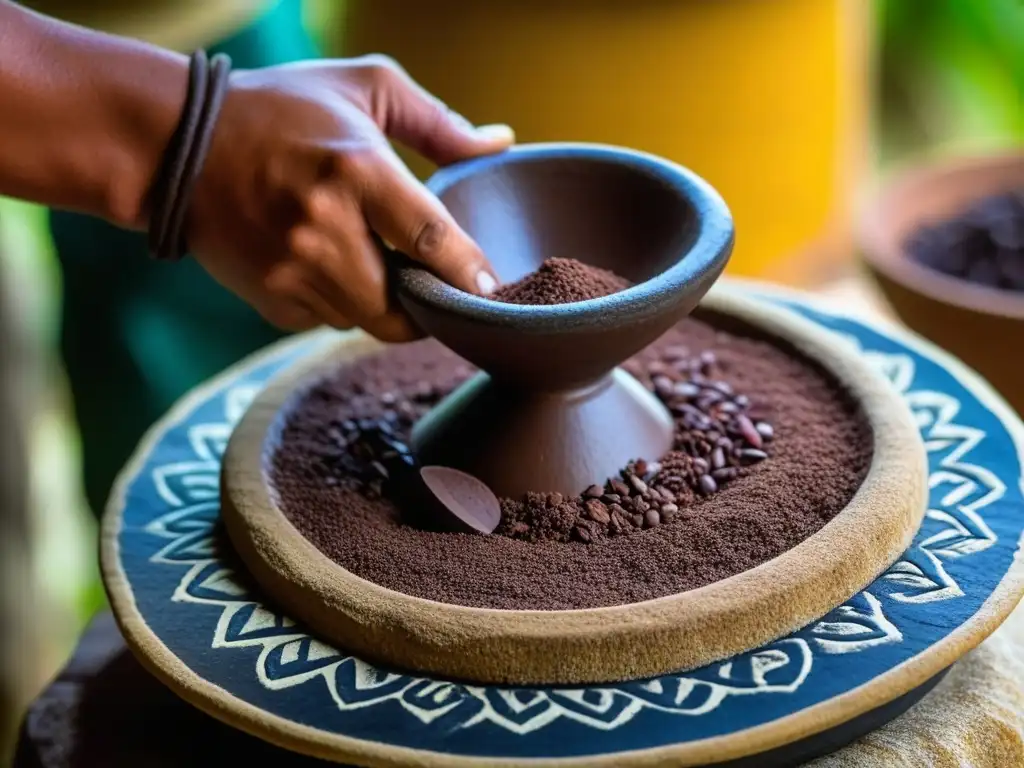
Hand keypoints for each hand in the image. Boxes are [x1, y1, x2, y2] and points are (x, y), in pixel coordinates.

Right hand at [186, 55, 512, 341]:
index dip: (470, 273)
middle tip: (436, 285)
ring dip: (384, 303)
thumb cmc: (280, 109)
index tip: (491, 288)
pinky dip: (342, 303)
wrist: (177, 145)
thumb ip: (436, 122)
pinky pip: (329, 322)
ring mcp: (293, 271)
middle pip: (404, 308)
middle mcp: (324, 229)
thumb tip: (501, 143)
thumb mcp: (362, 89)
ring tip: (377, 263)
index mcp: (356, 170)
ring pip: (368, 320)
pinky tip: (331, 265)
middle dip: (428, 305)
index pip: (432, 240)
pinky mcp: (271, 299)